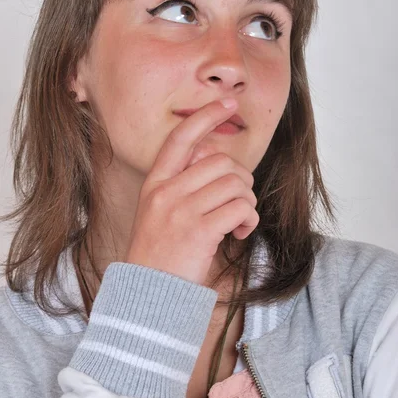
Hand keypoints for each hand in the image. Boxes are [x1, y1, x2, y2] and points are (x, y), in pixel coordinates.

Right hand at [125, 99, 258, 284]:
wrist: (148, 294)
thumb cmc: (160, 253)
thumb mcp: (159, 211)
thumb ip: (181, 185)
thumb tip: (218, 163)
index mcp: (155, 183)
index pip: (181, 138)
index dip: (206, 116)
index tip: (228, 104)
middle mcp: (166, 191)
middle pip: (221, 161)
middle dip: (241, 179)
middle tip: (238, 201)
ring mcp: (181, 211)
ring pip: (235, 184)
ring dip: (247, 202)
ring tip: (238, 221)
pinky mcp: (199, 232)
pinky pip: (240, 208)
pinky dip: (248, 219)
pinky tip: (238, 233)